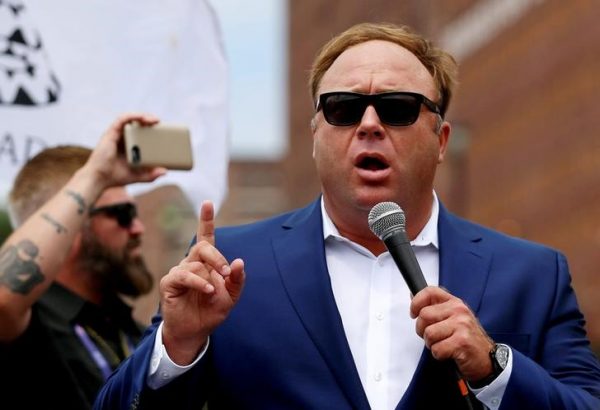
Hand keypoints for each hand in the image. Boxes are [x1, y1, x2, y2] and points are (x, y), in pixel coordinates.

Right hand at [81, 113, 166, 188]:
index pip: (140, 132)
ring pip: (130, 119)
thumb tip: (165, 171)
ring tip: (155, 120)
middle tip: (161, 124)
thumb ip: (151, 175)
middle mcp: (122, 138)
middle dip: (149, 120)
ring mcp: (116, 135)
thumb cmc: (116, 177)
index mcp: (128, 146)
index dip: (151, 128)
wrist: (99, 179)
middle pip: (137, 123)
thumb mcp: (138, 176)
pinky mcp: (111, 133)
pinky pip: (122, 119)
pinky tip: (142, 117)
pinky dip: (132, 116)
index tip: (163, 130)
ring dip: (143, 116)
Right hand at [159, 200, 244, 364]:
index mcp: (206, 262)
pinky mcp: (169, 283)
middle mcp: (191, 262)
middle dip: (217, 257)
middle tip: (225, 272)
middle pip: (202, 246)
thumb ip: (236, 279)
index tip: (208, 202)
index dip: (206, 219)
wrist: (195, 332)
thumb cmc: (211, 311)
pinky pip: (184, 275)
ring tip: (214, 293)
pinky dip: (199, 283)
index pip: (206, 236)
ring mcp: (179, 271)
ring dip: (209, 277)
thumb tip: (238, 261)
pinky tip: (208, 291)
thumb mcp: (231, 296)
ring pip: (195, 263)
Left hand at [410, 286, 493, 381]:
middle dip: (422, 330)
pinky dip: (439, 355)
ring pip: (428, 333)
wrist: (487, 359)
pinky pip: (436, 349)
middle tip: (433, 337)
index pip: (430, 291)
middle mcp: (459, 311)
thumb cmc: (467, 339)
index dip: (416, 302)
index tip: (413, 313)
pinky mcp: (462, 342)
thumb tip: (413, 295)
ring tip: (443, 344)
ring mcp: (461, 325)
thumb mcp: (453, 318)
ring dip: (431, 344)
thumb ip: (435, 307)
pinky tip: (449, 353)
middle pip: (424, 315)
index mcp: (455, 303)